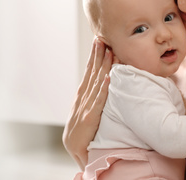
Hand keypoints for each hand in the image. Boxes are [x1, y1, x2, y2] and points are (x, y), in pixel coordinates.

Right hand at [62, 38, 112, 169]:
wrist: (76, 149)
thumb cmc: (83, 128)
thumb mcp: (86, 108)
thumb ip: (93, 94)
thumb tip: (103, 79)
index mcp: (83, 93)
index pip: (89, 71)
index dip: (94, 56)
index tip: (99, 40)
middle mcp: (83, 96)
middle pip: (92, 72)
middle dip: (97, 55)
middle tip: (102, 37)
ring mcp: (86, 106)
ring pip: (97, 82)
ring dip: (103, 66)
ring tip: (109, 51)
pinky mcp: (90, 117)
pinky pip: (99, 101)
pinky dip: (104, 89)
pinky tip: (109, 77)